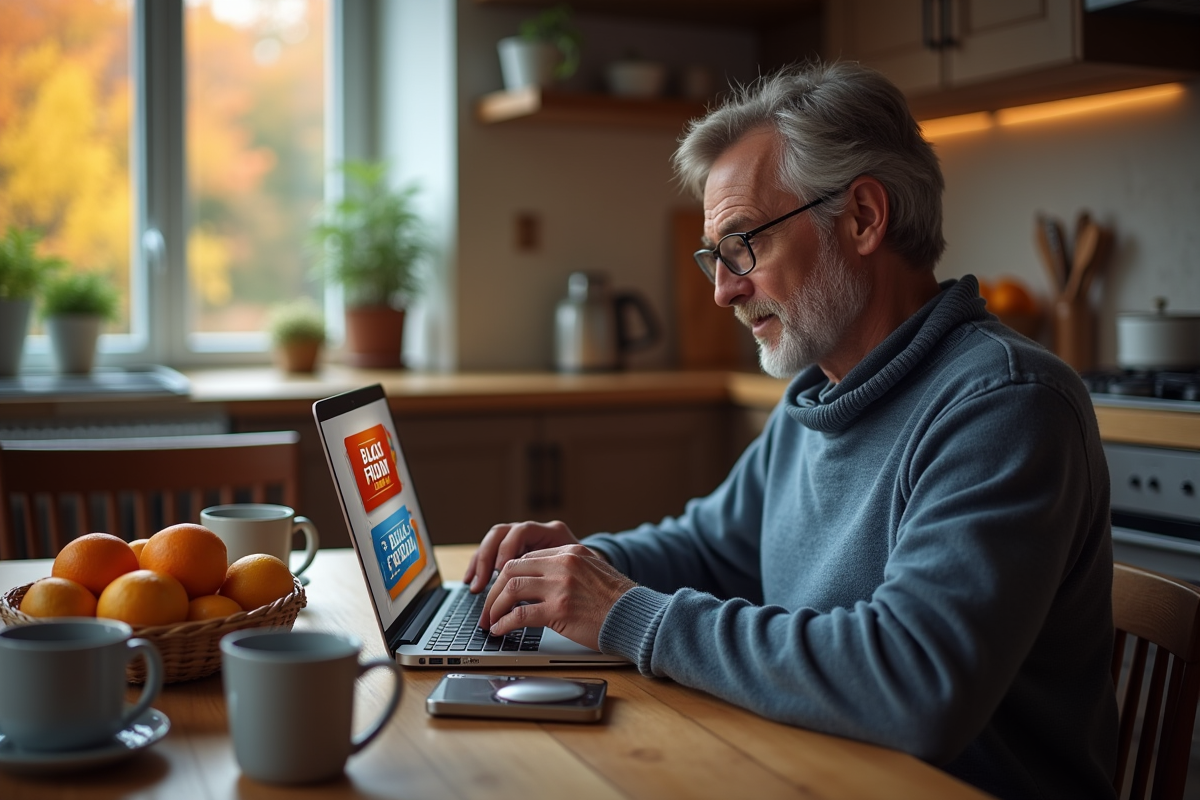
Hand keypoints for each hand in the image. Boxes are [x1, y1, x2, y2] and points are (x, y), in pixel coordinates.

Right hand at [463, 520, 581, 592]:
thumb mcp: (578, 580)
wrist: (598, 581)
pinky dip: (481, 567)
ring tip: (474, 586)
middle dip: (487, 557)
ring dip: (480, 562)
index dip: (508, 550)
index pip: (522, 532)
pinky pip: (493, 553)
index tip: (501, 572)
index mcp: (554, 533)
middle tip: (481, 583)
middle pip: (502, 533)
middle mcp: (536, 532)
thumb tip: (536, 601)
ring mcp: (525, 540)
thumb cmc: (591, 583)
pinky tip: (472, 582)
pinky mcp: (517, 552)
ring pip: (493, 541)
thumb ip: (556, 582)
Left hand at [479, 545, 635, 650]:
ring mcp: (561, 586)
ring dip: (495, 607)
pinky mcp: (560, 610)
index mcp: (570, 552)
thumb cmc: (618, 602)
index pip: (525, 558)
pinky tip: (500, 631)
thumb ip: (566, 572)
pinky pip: (520, 615)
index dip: (506, 577)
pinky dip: (504, 623)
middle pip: (512, 570)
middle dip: (494, 591)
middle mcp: (563, 564)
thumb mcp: (592, 573)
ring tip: (490, 621)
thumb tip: (535, 587)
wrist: (638, 617)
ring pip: (511, 589)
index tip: (499, 592)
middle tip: (487, 608)